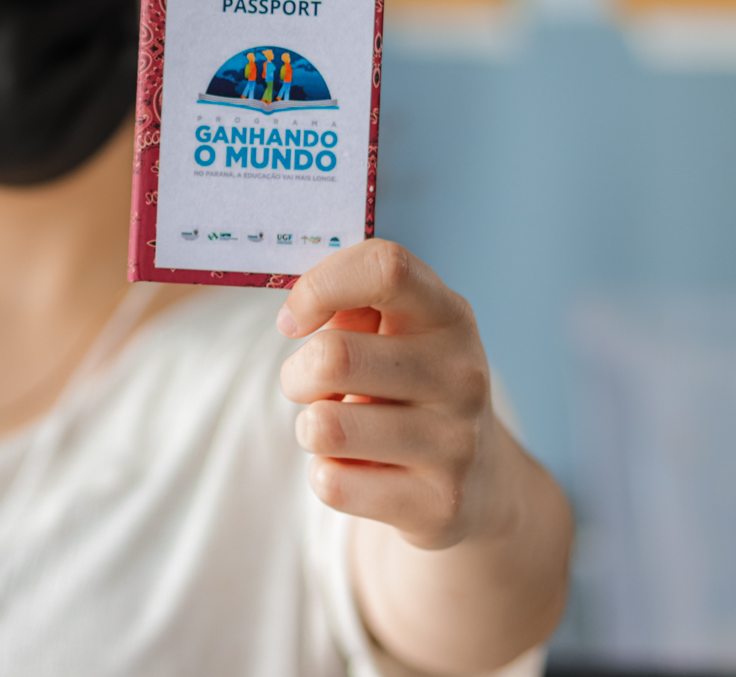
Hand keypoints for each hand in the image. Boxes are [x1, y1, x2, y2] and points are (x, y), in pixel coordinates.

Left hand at [278, 239, 509, 550]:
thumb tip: (299, 310)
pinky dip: (327, 476)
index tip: (293, 321)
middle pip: (332, 356)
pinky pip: (332, 484)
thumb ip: (349, 302)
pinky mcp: (439, 504)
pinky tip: (359, 470)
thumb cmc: (410, 387)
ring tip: (338, 428)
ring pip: (323, 427)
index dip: (320, 286)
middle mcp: (462, 375)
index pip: (385, 268)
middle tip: (313, 388)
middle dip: (297, 375)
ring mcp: (457, 443)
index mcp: (448, 315)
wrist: (480, 482)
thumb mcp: (396, 332)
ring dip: (309, 428)